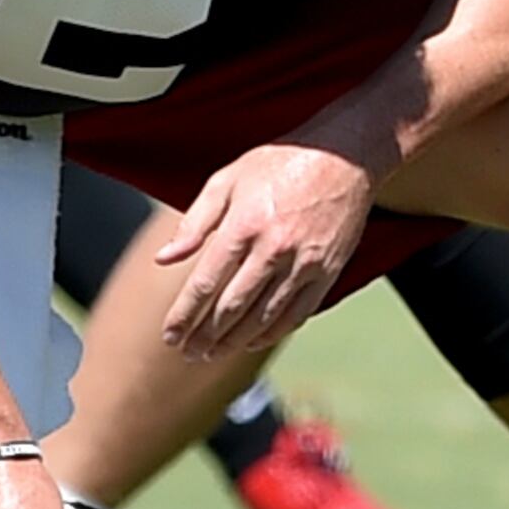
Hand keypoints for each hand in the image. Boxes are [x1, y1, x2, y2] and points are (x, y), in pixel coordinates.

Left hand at [155, 139, 377, 363]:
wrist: (344, 155)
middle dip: (206, 336)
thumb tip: (164, 258)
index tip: (170, 335)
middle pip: (232, 308)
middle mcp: (273, 249)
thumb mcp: (227, 180)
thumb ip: (194, 223)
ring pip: (264, 317)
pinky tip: (253, 341)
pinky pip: (297, 313)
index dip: (185, 315)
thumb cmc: (279, 163)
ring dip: (235, 342)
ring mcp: (304, 263)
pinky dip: (273, 333)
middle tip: (187, 352)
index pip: (206, 284)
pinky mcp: (328, 271)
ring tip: (213, 354)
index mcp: (243, 226)